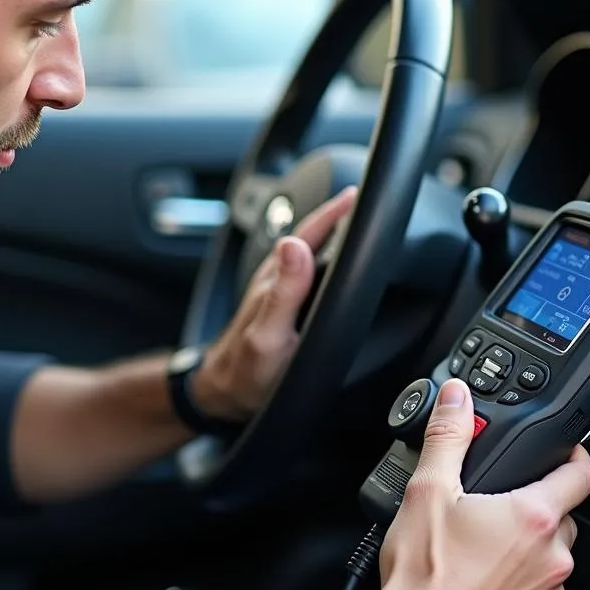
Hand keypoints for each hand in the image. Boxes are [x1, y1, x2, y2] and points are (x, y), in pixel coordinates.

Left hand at [192, 186, 358, 421]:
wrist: (223, 396)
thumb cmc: (247, 373)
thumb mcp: (269, 335)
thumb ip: (284, 292)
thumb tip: (294, 244)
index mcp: (277, 280)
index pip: (310, 232)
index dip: (336, 212)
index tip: (361, 193)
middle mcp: (276, 280)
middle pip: (311, 236)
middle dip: (338, 216)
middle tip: (366, 200)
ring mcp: (277, 293)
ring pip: (308, 252)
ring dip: (331, 235)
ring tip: (355, 223)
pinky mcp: (279, 308)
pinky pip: (306, 273)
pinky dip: (324, 261)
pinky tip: (333, 266)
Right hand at [372, 378, 589, 589]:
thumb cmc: (421, 575)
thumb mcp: (427, 490)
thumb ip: (448, 436)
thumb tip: (457, 398)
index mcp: (532, 516)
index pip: (581, 474)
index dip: (575, 456)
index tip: (564, 452)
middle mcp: (550, 558)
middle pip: (561, 519)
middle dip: (535, 510)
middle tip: (493, 510)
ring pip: (549, 562)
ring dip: (526, 554)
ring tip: (479, 553)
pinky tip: (479, 588)